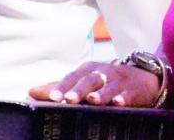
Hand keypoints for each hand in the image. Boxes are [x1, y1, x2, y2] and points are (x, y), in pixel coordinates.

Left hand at [29, 60, 159, 106]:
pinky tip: (118, 103)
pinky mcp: (133, 89)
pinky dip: (123, 97)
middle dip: (77, 89)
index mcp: (86, 70)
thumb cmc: (106, 80)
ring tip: (92, 100)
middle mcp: (101, 72)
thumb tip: (31, 92)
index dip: (61, 87)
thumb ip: (58, 87)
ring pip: (107, 86)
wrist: (142, 77)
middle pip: (87, 80)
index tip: (51, 97)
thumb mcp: (83, 80)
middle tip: (67, 99)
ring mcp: (117, 80)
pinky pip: (128, 93)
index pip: (71, 77)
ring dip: (99, 93)